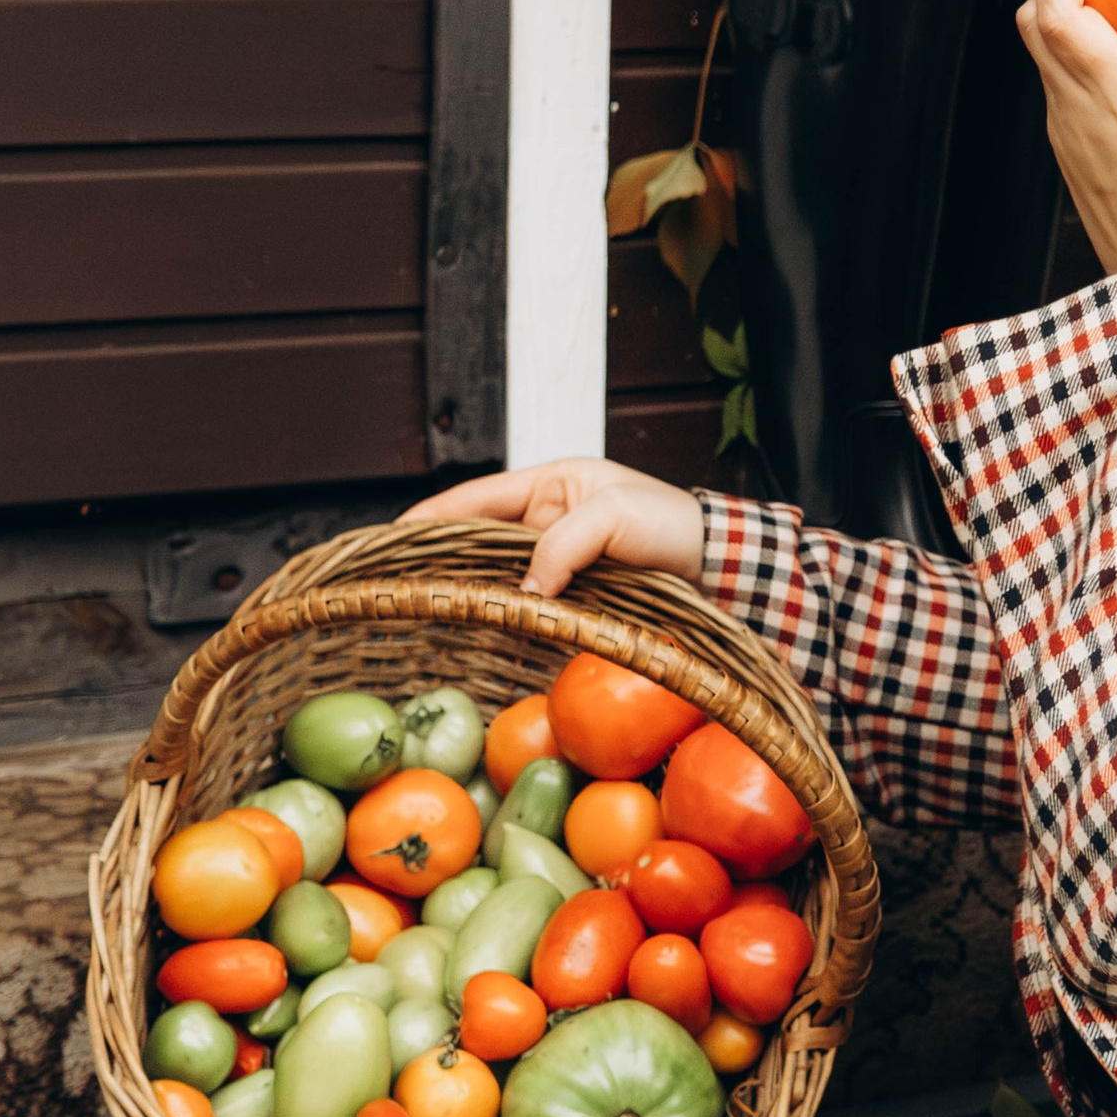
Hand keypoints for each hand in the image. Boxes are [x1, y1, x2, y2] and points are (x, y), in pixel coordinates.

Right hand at [402, 457, 704, 597]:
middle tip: (402, 581)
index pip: (478, 497)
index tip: (395, 533)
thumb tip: (524, 591)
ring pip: (502, 574)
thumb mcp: (614, 517)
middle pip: (480, 539)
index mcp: (552, 484)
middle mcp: (549, 520)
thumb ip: (563, 545)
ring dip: (474, 591)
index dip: (434, 514)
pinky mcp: (576, 594)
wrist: (721, 566)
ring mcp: (561, 559)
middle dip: (443, 558)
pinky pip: (531, 602)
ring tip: (431, 609)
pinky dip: (508, 614)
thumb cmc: (672, 526)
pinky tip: (486, 631)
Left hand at [1017, 0, 1116, 276]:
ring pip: (1040, 59)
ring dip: (1062, 23)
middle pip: (1030, 23)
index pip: (1053, 4)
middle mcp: (1072, 104)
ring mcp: (1062, 133)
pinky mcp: (1066, 156)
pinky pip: (1056, 92)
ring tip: (1112, 13)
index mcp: (1109, 84)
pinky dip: (1072, 63)